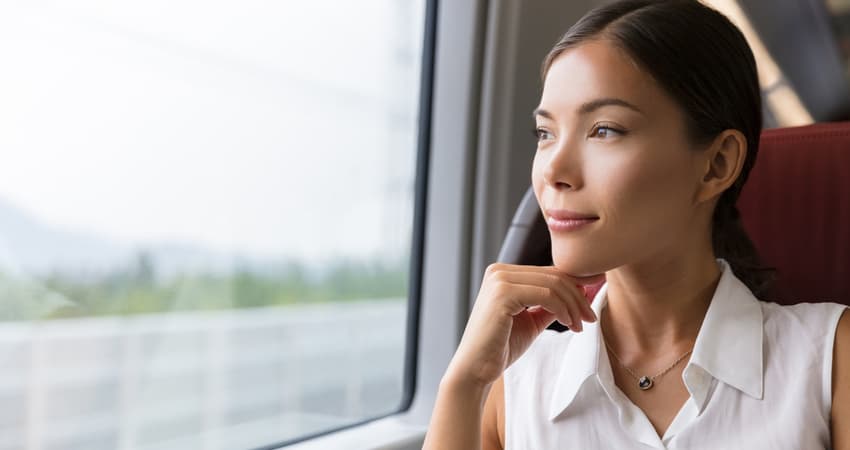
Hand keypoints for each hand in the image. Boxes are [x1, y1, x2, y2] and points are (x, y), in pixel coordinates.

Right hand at [444, 263, 603, 388]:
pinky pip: (546, 295)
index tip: (592, 299)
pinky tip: (568, 325)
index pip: (548, 272)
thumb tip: (580, 291)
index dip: (575, 284)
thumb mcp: (532, 320)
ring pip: (553, 284)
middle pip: (553, 275)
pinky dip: (563, 310)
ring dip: (573, 306)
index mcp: (502, 273)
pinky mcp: (502, 293)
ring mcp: (499, 280)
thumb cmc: (501, 346)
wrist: (476, 369)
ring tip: (579, 325)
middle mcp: (499, 271)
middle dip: (578, 297)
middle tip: (590, 318)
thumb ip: (551, 304)